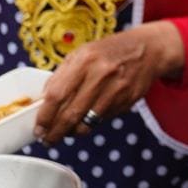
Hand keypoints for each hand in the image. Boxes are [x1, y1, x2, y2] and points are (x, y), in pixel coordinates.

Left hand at [33, 21, 183, 143]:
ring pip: (87, 123)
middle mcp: (101, 74)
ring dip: (72, 132)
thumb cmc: (111, 50)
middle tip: (47, 139)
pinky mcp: (128, 100)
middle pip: (70, 114)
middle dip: (55, 133)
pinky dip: (92, 123)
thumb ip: (62, 75)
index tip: (38, 128)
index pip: (56, 95)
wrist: (150, 49)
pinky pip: (103, 120)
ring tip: (65, 133)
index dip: (44, 116)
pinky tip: (87, 119)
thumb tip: (43, 102)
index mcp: (85, 60)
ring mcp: (117, 89)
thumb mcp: (83, 53)